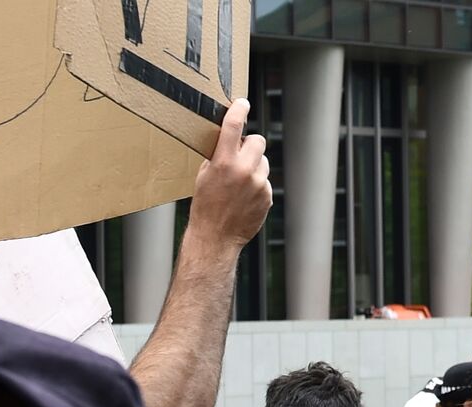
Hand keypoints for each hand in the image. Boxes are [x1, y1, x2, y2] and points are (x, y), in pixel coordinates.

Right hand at [185, 99, 271, 251]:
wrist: (215, 237)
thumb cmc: (205, 206)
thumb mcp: (204, 175)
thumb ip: (218, 155)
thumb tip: (230, 138)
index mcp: (223, 162)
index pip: (233, 125)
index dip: (239, 109)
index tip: (242, 104)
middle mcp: (243, 171)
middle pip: (258, 140)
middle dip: (250, 144)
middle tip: (240, 153)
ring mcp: (258, 184)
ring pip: (263, 161)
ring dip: (254, 166)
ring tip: (239, 183)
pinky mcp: (267, 196)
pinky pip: (265, 181)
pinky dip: (256, 185)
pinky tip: (244, 198)